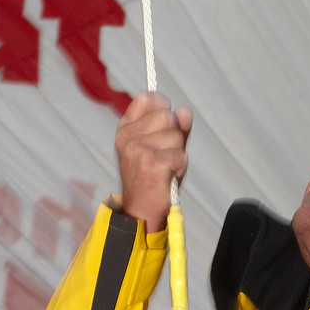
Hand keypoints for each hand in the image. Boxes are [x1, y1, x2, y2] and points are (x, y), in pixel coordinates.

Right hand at [115, 91, 191, 231]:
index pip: (146, 98)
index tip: (166, 121)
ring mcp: (137, 149)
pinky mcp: (150, 163)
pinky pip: (180, 155)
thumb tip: (184, 111)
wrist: (141, 210)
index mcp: (126, 129)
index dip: (162, 106)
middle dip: (175, 136)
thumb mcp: (161, 147)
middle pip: (168, 116)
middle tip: (165, 155)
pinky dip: (180, 167)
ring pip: (177, 136)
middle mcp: (127, 137)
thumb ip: (174, 127)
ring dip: (178, 154)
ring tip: (166, 168)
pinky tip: (167, 177)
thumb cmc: (152, 177)